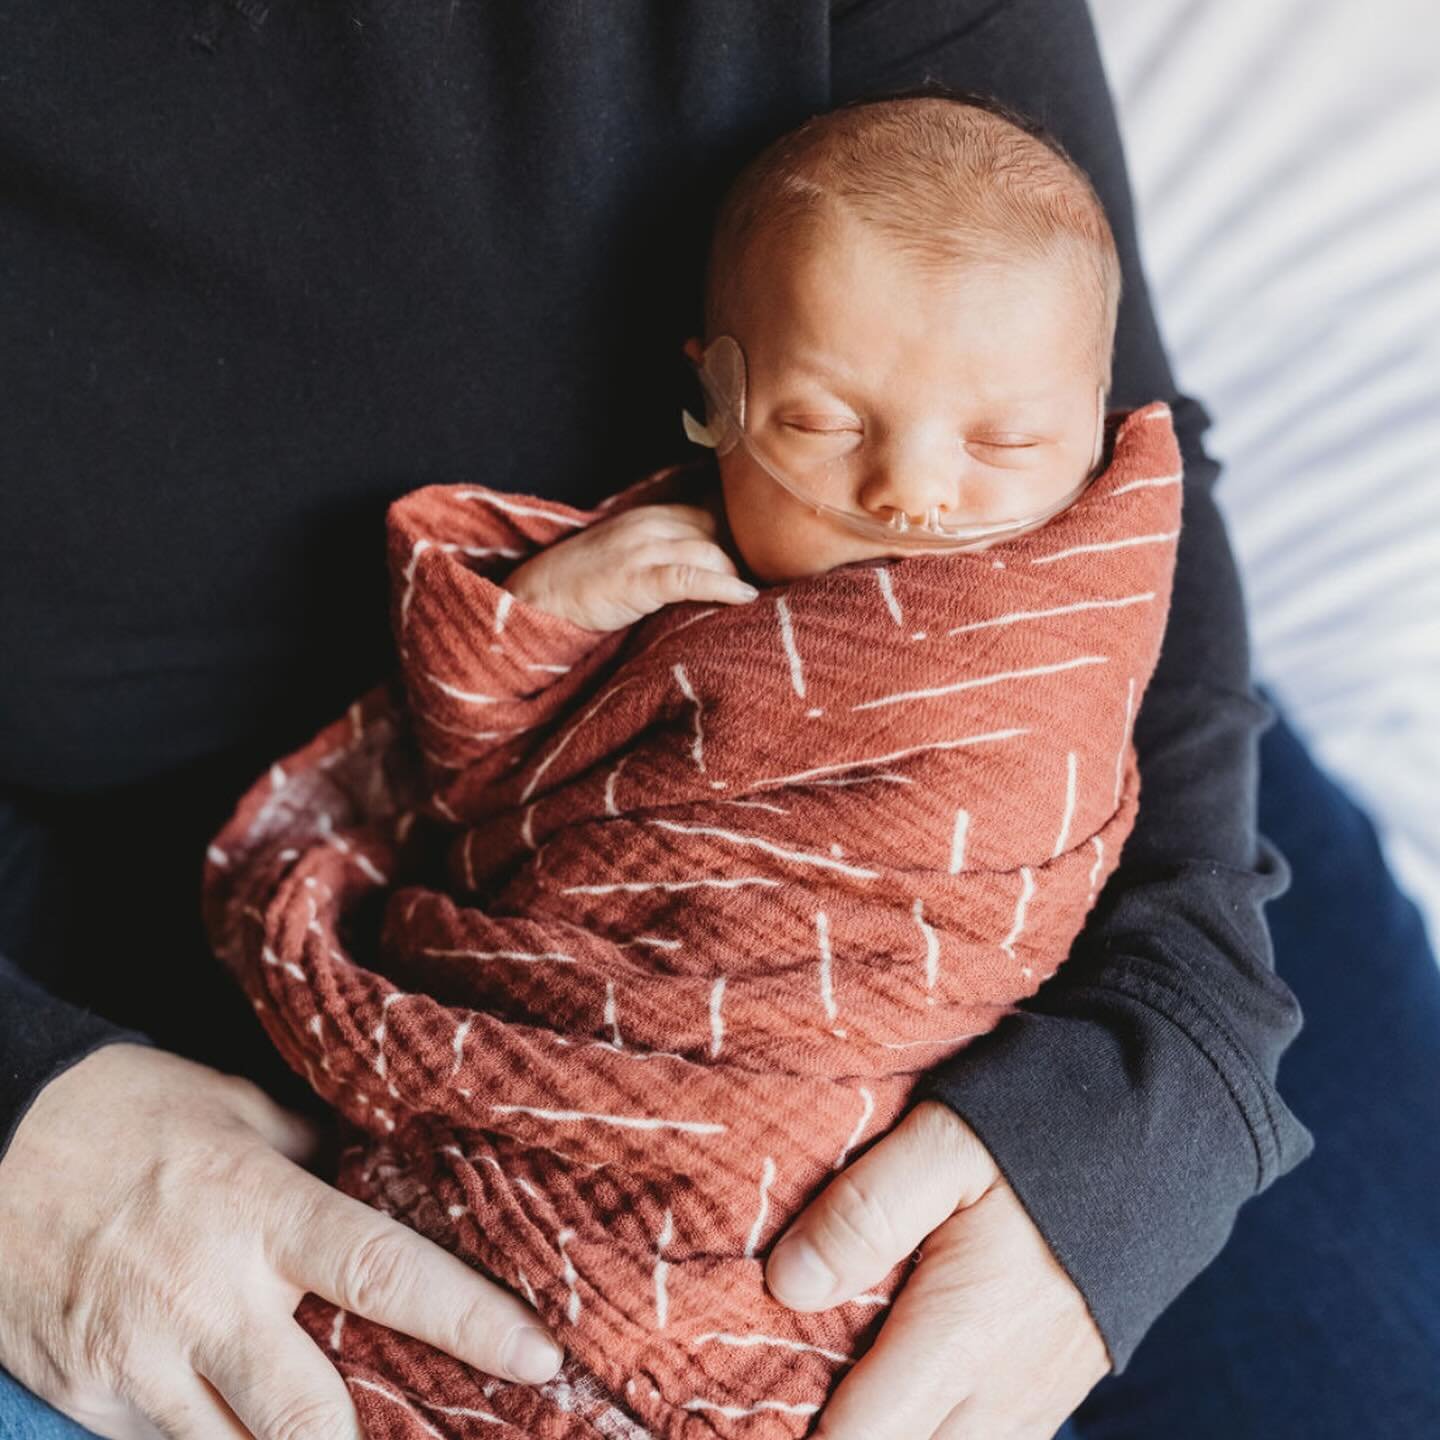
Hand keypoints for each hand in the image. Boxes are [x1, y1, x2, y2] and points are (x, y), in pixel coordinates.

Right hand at [0, 1043, 563, 1439]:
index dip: (472, 1321)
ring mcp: (142, 1363)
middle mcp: (208, 1299)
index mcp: (260, 1209)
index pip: (387, 1273)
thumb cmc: (126, 1115)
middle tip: (440, 1437)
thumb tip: (384, 1176)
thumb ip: (314, 1156)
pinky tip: (249, 1428)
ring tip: (350, 1438)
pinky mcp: (90, 1403)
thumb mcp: (236, 1109)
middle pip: (316, 1420)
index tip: (540, 1355)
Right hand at [503, 501, 757, 631]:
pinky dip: (722, 585)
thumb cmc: (580, 589)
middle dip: (752, 553)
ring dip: (745, 572)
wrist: (533, 602)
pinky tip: (746, 598)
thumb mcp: (626, 559)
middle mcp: (649, 525)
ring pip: (711, 550)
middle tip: (783, 578)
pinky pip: (690, 576)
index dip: (745, 534)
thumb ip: (665, 554)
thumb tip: (712, 568)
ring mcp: (641, 550)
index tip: (773, 554)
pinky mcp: (636, 579)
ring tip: (775, 593)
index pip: (712, 512)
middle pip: (720, 529)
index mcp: (648, 517)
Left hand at [764, 1100, 1108, 1438]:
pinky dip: (931, 1431)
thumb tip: (787, 1282)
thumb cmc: (1048, 1129)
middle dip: (840, 1437)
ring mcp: (1033, 1398)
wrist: (1167, 1133)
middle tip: (781, 1393)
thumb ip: (867, 1211)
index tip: (748, 1397)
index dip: (796, 1429)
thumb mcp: (946, 1141)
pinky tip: (895, 1391)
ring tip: (829, 1393)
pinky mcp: (1051, 1387)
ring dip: (888, 1435)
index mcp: (963, 1336)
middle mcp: (1001, 1392)